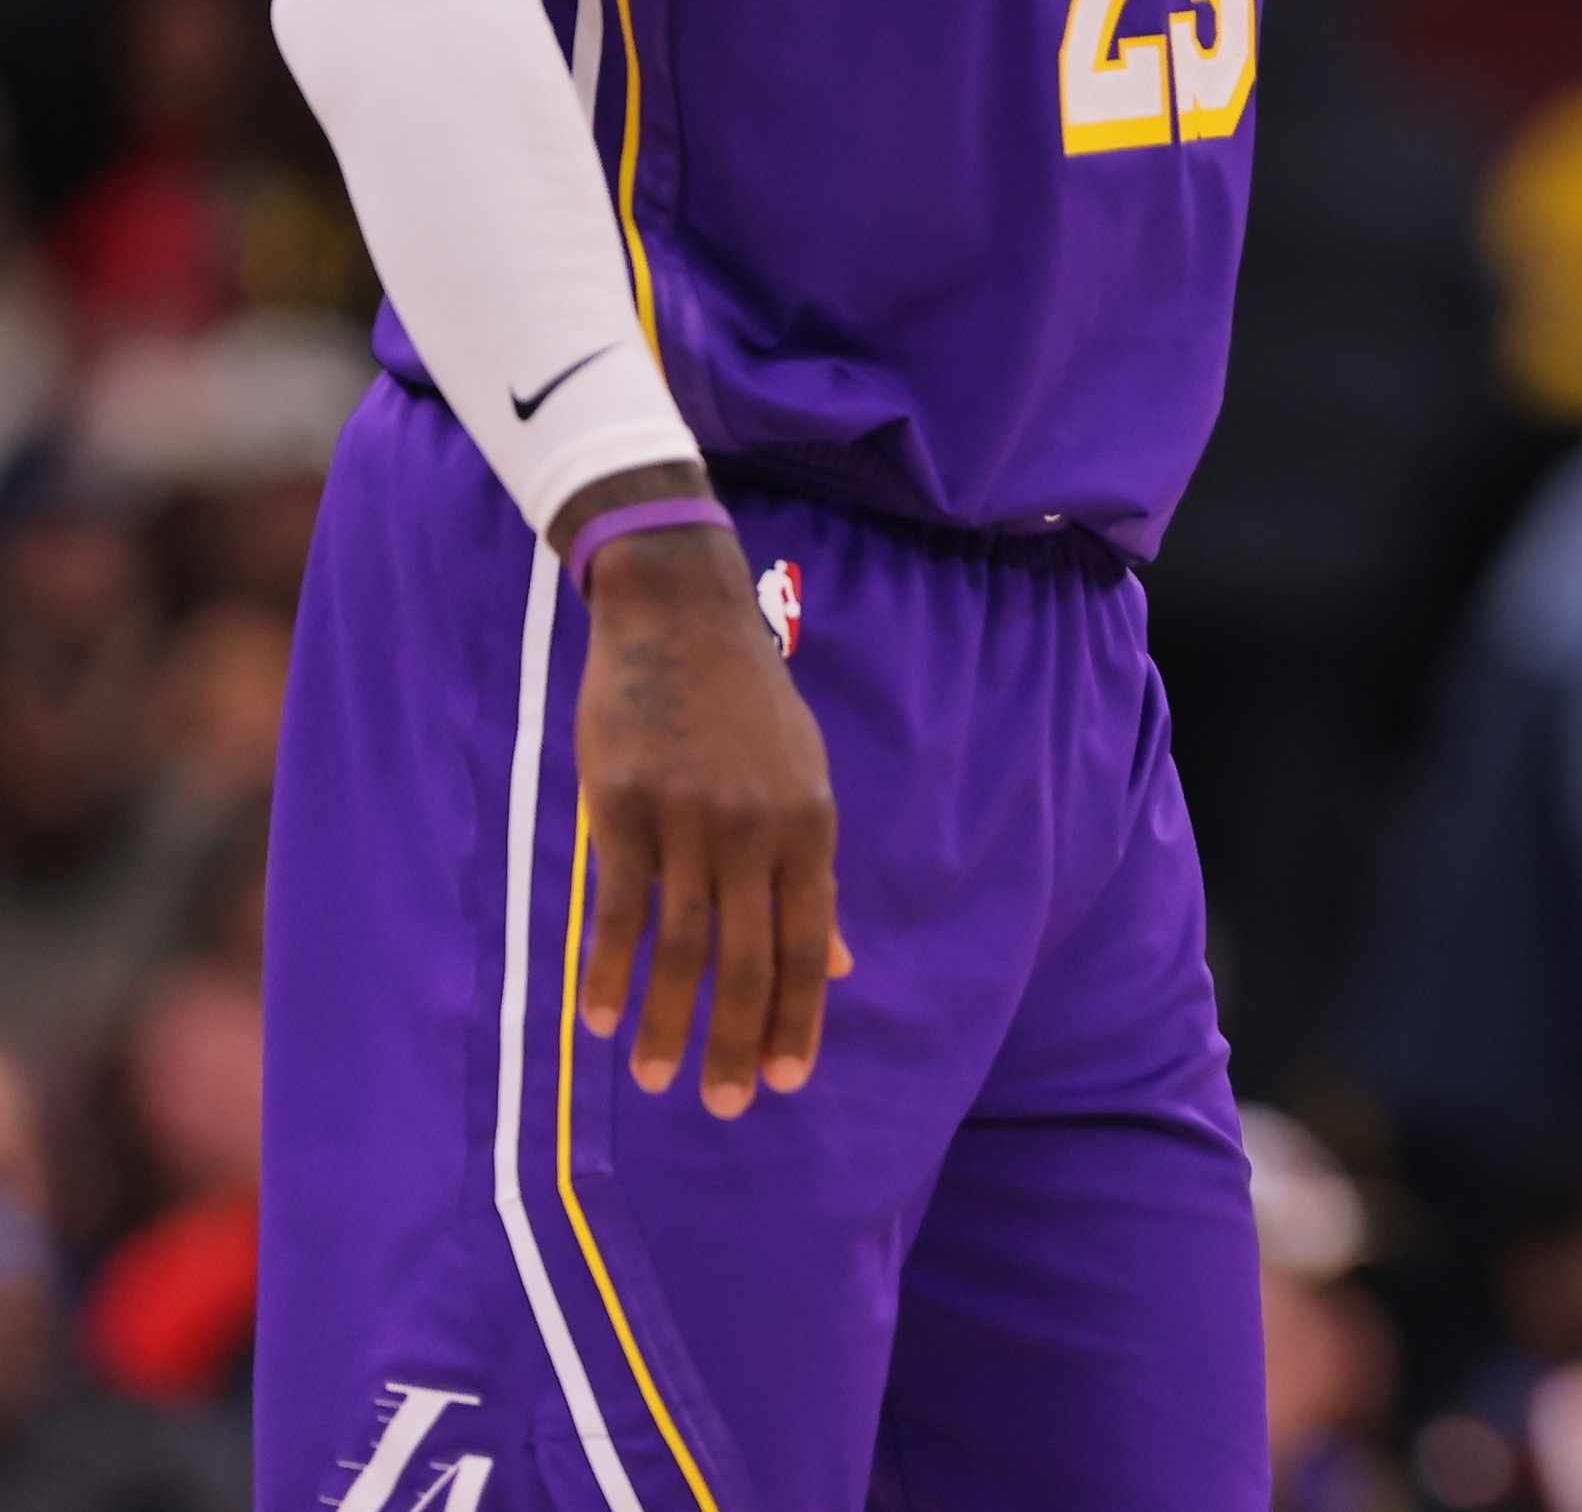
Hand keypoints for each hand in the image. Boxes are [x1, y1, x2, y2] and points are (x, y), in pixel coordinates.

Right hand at [565, 484, 847, 1115]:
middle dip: (738, 1041)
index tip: (787, 1081)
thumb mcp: (803, 782)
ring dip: (664, 1021)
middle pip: (750, 959)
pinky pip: (614, 907)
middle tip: (726, 1106)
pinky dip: (605, 969)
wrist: (681, 620)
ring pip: (681, 944)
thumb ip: (811, 878)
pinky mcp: (623, 810)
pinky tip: (596, 1020)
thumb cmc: (748, 709)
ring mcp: (688, 822)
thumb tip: (841, 963)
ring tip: (651, 1080)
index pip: (810, 945)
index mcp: (809, 828)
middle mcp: (756, 832)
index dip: (800, 1018)